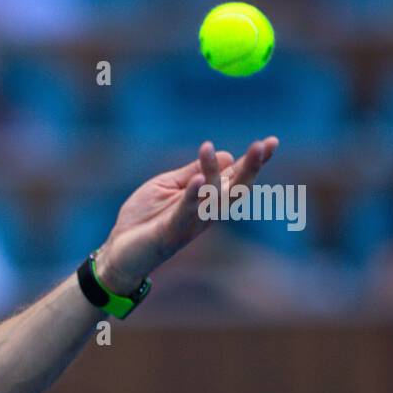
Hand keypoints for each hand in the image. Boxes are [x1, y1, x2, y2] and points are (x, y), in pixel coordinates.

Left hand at [95, 137, 278, 294]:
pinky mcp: (171, 232)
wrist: (120, 251)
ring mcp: (190, 223)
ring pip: (210, 199)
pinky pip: (185, 213)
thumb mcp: (167, 186)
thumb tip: (224, 156)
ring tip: (211, 149)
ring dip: (212, 174)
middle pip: (234, 189)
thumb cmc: (145, 218)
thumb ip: (191, 173)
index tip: (271, 142)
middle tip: (262, 146)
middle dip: (250, 169)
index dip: (253, 161)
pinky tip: (197, 181)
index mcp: (205, 198)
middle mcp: (204, 212)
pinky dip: (191, 197)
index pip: (234, 176)